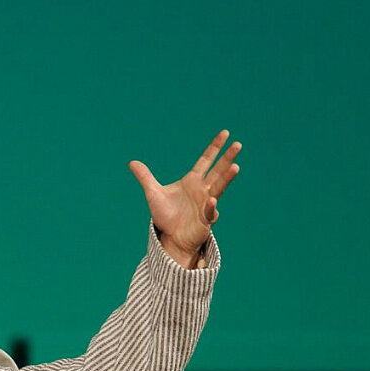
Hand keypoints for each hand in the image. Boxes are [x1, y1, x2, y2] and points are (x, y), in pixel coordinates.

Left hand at [128, 130, 240, 261]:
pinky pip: (210, 211)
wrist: (170, 237)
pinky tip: (211, 201)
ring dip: (227, 178)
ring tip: (235, 167)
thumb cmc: (165, 216)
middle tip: (238, 144)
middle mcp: (203, 189)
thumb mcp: (153, 194)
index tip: (225, 133)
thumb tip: (132, 162)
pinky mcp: (206, 219)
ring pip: (219, 188)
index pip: (206, 160)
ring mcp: (206, 203)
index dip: (215, 147)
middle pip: (218, 170)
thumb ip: (145, 178)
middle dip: (227, 158)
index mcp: (192, 180)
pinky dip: (210, 207)